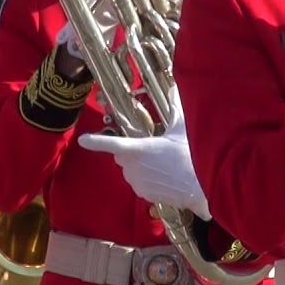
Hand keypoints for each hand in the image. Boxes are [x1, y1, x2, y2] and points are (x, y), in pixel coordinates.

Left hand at [76, 86, 211, 219]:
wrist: (202, 189)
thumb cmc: (191, 157)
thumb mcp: (182, 130)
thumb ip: (175, 109)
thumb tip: (175, 89)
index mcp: (139, 149)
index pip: (113, 144)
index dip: (96, 142)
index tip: (83, 140)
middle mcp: (133, 167)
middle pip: (123, 156)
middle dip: (132, 152)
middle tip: (153, 150)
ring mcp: (137, 182)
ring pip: (130, 170)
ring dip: (140, 166)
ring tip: (163, 164)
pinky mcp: (143, 195)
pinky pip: (138, 183)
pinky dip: (146, 180)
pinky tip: (164, 177)